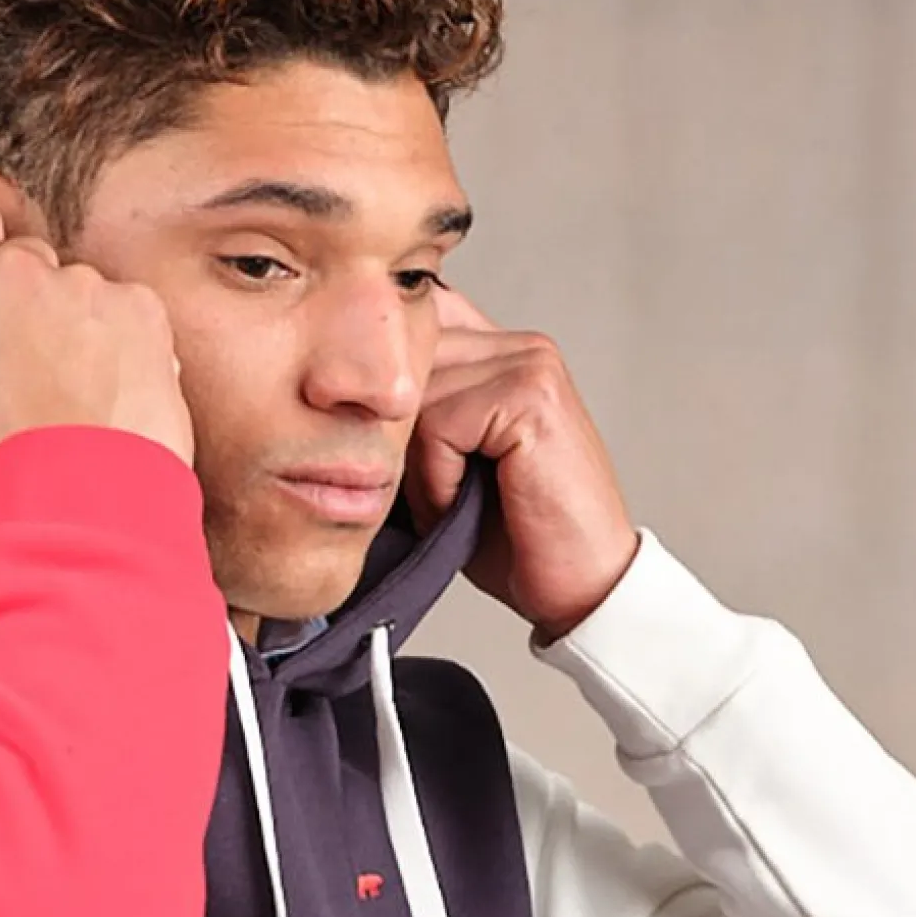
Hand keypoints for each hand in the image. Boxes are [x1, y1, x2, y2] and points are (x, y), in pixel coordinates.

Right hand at [0, 187, 196, 481]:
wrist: (79, 499)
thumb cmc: (9, 460)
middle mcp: (19, 270)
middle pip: (28, 259)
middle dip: (34, 300)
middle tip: (37, 367)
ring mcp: (83, 284)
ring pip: (83, 290)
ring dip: (84, 326)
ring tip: (83, 395)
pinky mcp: (139, 305)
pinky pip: (131, 311)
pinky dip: (129, 344)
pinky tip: (118, 393)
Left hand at [400, 282, 640, 639]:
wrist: (580, 588)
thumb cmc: (516, 539)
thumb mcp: (443, 470)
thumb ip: (410, 423)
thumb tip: (335, 406)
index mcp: (499, 352)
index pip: (411, 329)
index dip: (385, 395)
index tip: (393, 456)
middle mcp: (517, 346)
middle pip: (401, 362)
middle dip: (396, 438)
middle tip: (428, 495)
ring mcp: (529, 364)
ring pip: (414, 395)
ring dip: (418, 466)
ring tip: (453, 502)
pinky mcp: (530, 396)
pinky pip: (439, 423)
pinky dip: (438, 479)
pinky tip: (465, 504)